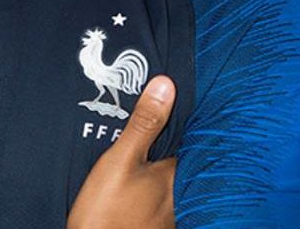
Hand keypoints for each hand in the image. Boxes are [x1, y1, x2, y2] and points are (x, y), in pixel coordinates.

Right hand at [67, 75, 177, 228]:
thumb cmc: (106, 210)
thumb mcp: (120, 160)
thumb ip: (144, 124)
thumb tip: (167, 85)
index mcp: (174, 175)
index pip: (193, 142)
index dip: (189, 122)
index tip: (188, 101)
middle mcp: (179, 196)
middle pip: (184, 162)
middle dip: (176, 144)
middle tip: (168, 122)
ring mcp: (169, 215)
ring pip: (174, 182)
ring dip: (166, 167)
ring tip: (156, 147)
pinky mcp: (156, 226)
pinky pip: (163, 200)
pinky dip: (157, 188)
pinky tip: (144, 182)